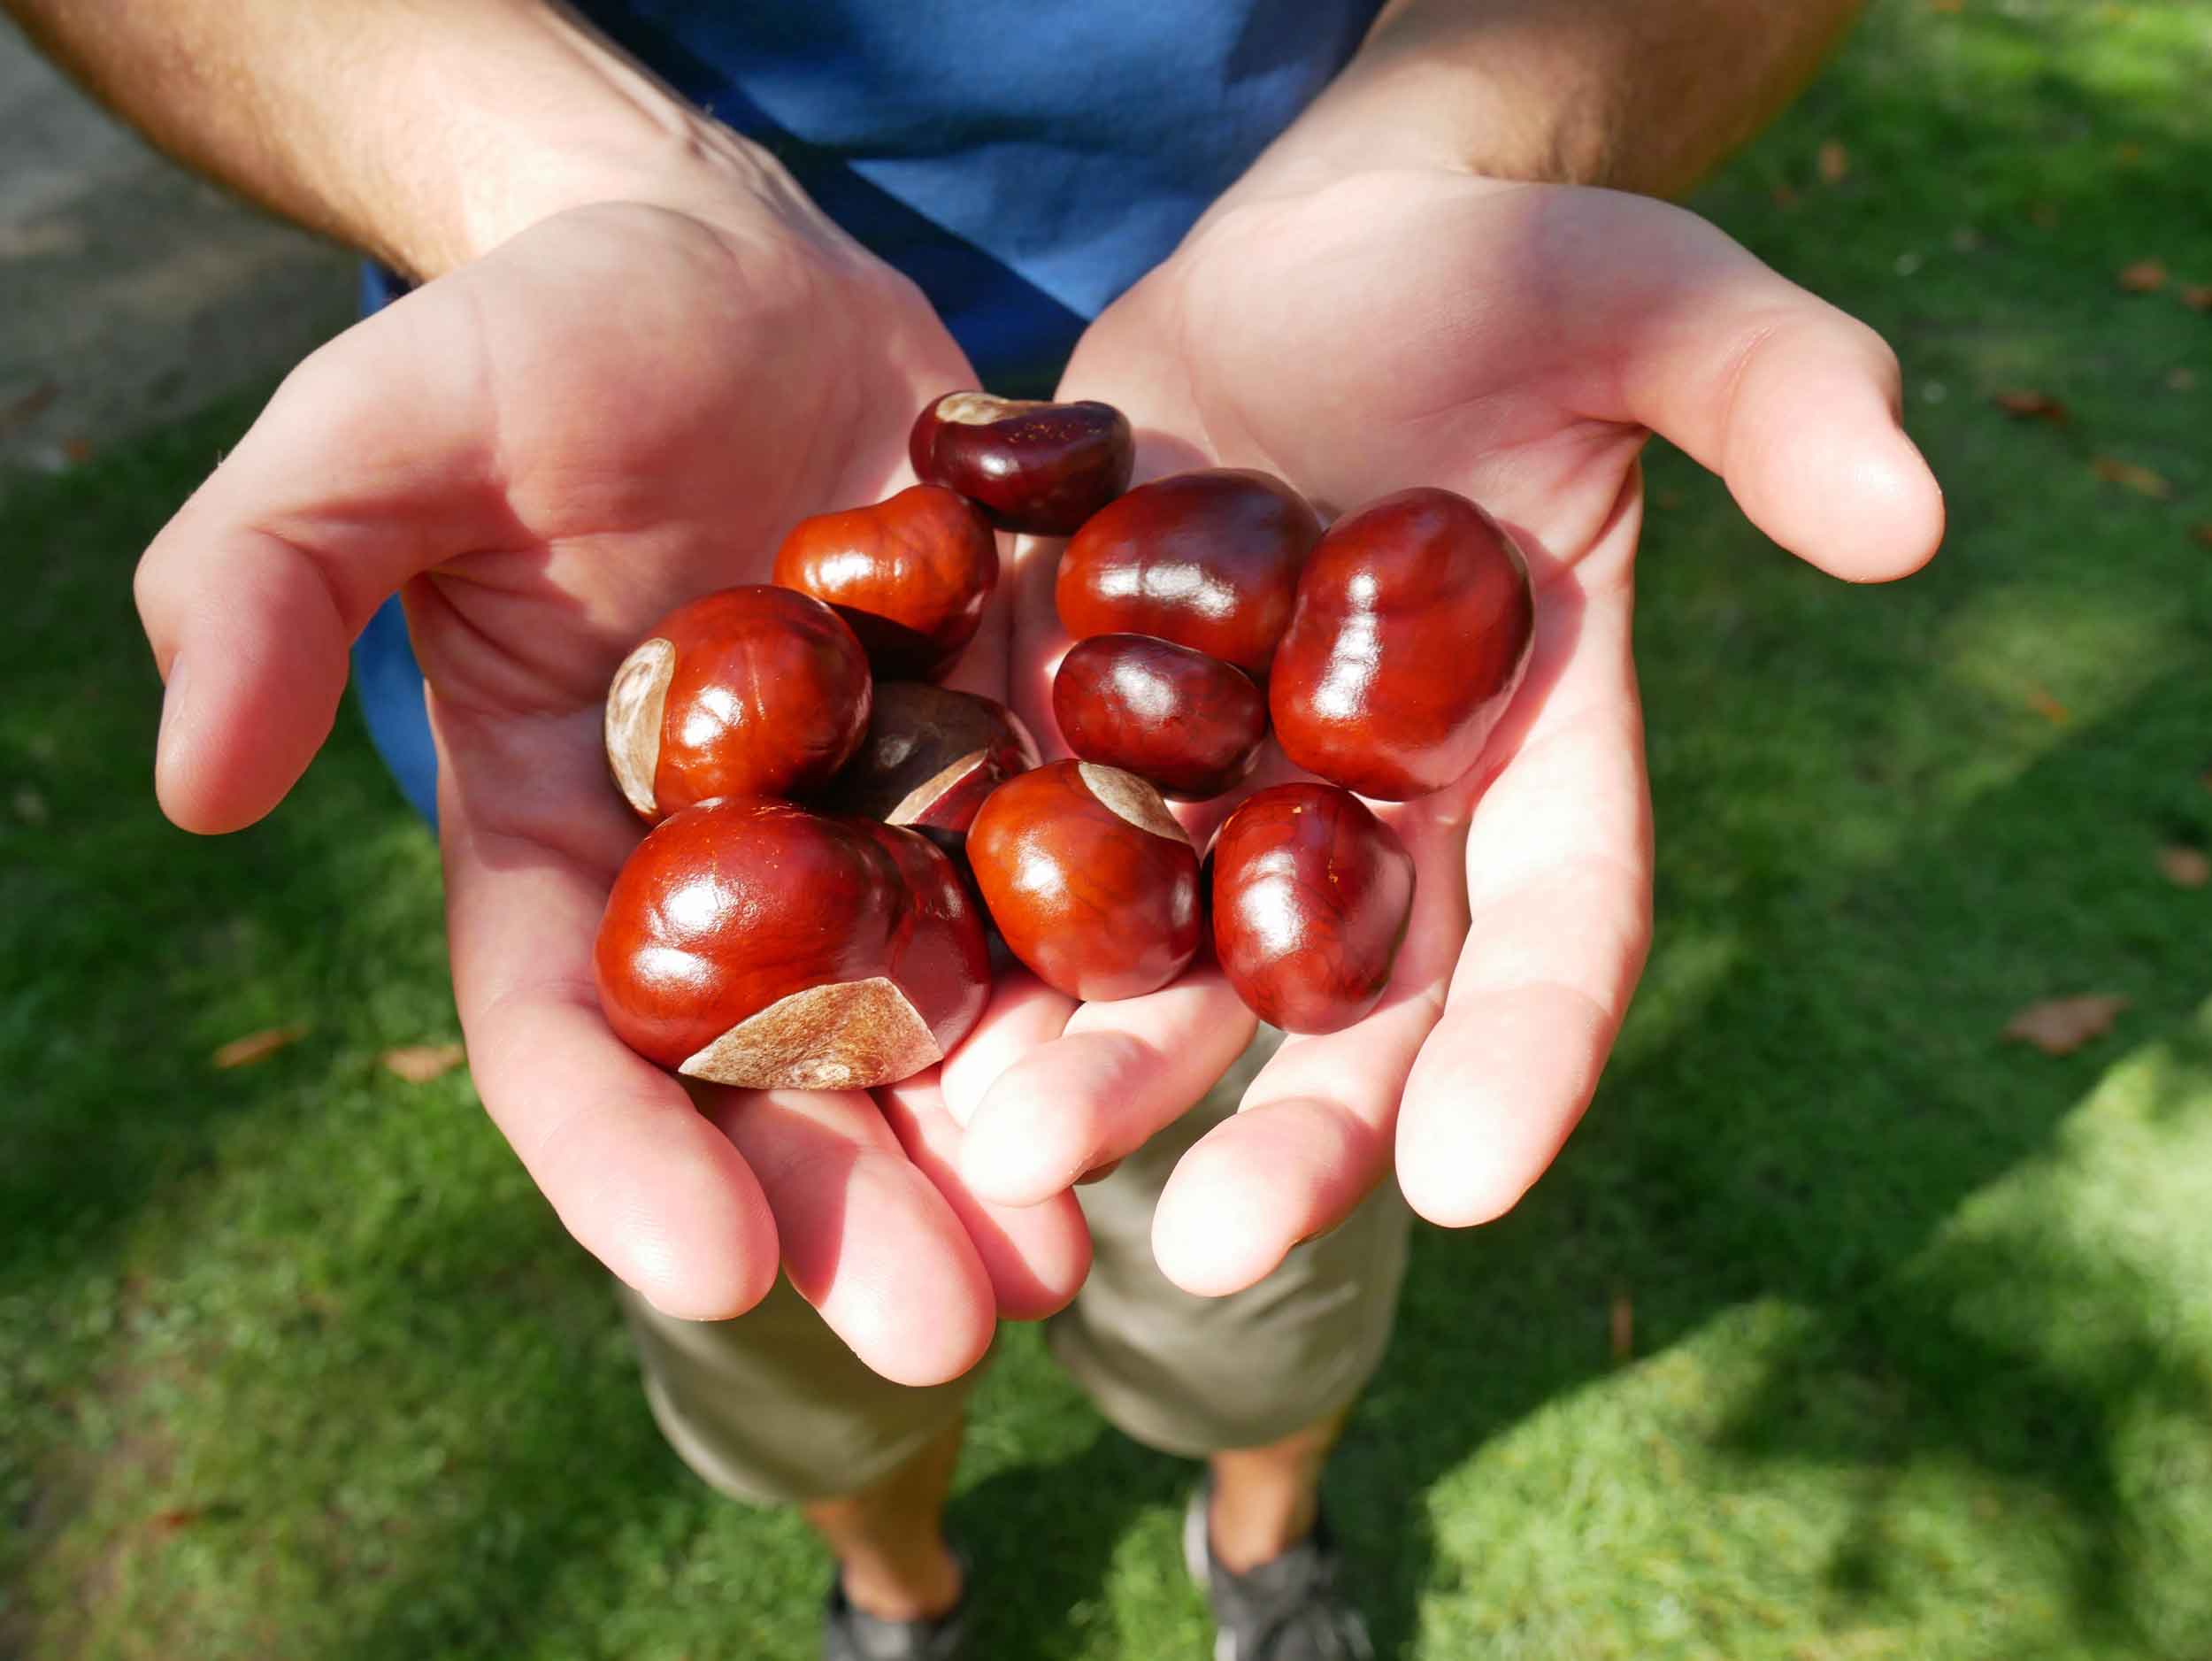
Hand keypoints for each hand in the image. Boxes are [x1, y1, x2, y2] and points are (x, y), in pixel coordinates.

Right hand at [134, 199, 1089, 1381]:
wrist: (731, 266)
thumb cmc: (534, 336)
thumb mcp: (381, 426)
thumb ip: (267, 583)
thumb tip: (193, 786)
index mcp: (560, 847)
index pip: (572, 1040)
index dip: (629, 1160)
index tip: (712, 1273)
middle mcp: (730, 876)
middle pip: (784, 1079)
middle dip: (859, 1209)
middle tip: (955, 1329)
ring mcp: (886, 823)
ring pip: (949, 1020)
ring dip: (1015, 1144)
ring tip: (1079, 1255)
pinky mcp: (1017, 748)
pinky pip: (1079, 876)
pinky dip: (1124, 971)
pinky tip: (1194, 1055)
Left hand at [950, 170, 1942, 1291]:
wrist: (1305, 250)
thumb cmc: (1499, 274)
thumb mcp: (1649, 297)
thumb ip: (1777, 390)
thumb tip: (1916, 514)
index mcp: (1533, 758)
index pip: (1557, 938)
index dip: (1526, 1057)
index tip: (1473, 1179)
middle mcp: (1379, 813)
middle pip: (1347, 1002)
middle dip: (1289, 1123)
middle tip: (1209, 1236)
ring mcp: (1218, 784)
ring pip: (1165, 960)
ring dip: (1096, 1062)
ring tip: (1013, 1148)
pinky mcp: (1075, 723)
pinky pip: (1025, 849)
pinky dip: (972, 933)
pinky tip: (908, 1019)